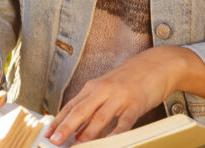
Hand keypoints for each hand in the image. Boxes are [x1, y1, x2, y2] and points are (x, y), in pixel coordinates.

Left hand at [46, 46, 188, 144]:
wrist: (157, 64)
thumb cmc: (131, 78)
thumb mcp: (107, 87)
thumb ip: (93, 105)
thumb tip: (78, 126)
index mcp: (93, 87)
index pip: (70, 106)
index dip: (58, 121)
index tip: (47, 133)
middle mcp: (103, 90)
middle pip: (80, 111)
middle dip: (66, 128)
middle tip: (55, 141)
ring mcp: (119, 97)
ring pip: (100, 118)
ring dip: (87, 134)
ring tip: (77, 145)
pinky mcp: (136, 104)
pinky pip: (124, 121)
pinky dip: (116, 132)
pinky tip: (111, 141)